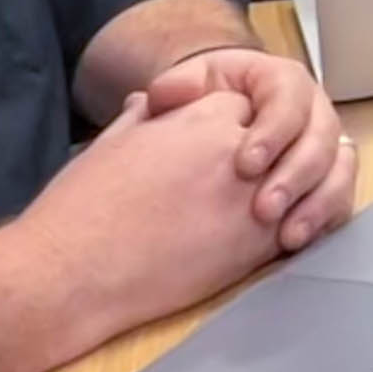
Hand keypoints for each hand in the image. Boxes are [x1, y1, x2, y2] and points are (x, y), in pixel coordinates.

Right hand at [7, 96, 292, 357]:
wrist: (75, 269)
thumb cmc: (82, 207)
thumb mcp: (113, 142)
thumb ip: (143, 118)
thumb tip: (146, 102)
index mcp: (204, 114)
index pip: (247, 106)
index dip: (236, 130)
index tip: (218, 154)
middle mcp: (238, 148)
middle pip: (278, 142)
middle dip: (268, 161)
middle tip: (243, 183)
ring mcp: (255, 196)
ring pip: (296, 184)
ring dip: (283, 194)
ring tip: (251, 213)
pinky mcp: (258, 244)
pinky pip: (297, 225)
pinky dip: (288, 229)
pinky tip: (257, 241)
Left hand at [139, 47, 358, 250]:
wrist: (209, 133)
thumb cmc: (201, 107)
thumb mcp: (185, 87)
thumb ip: (176, 87)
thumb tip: (170, 92)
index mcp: (282, 82)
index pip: (290, 100)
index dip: (273, 132)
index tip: (245, 165)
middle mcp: (312, 111)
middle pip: (321, 138)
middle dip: (295, 175)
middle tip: (264, 209)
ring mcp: (325, 146)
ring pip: (339, 170)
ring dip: (316, 203)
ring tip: (287, 235)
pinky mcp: (328, 180)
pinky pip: (340, 199)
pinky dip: (322, 221)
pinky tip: (295, 241)